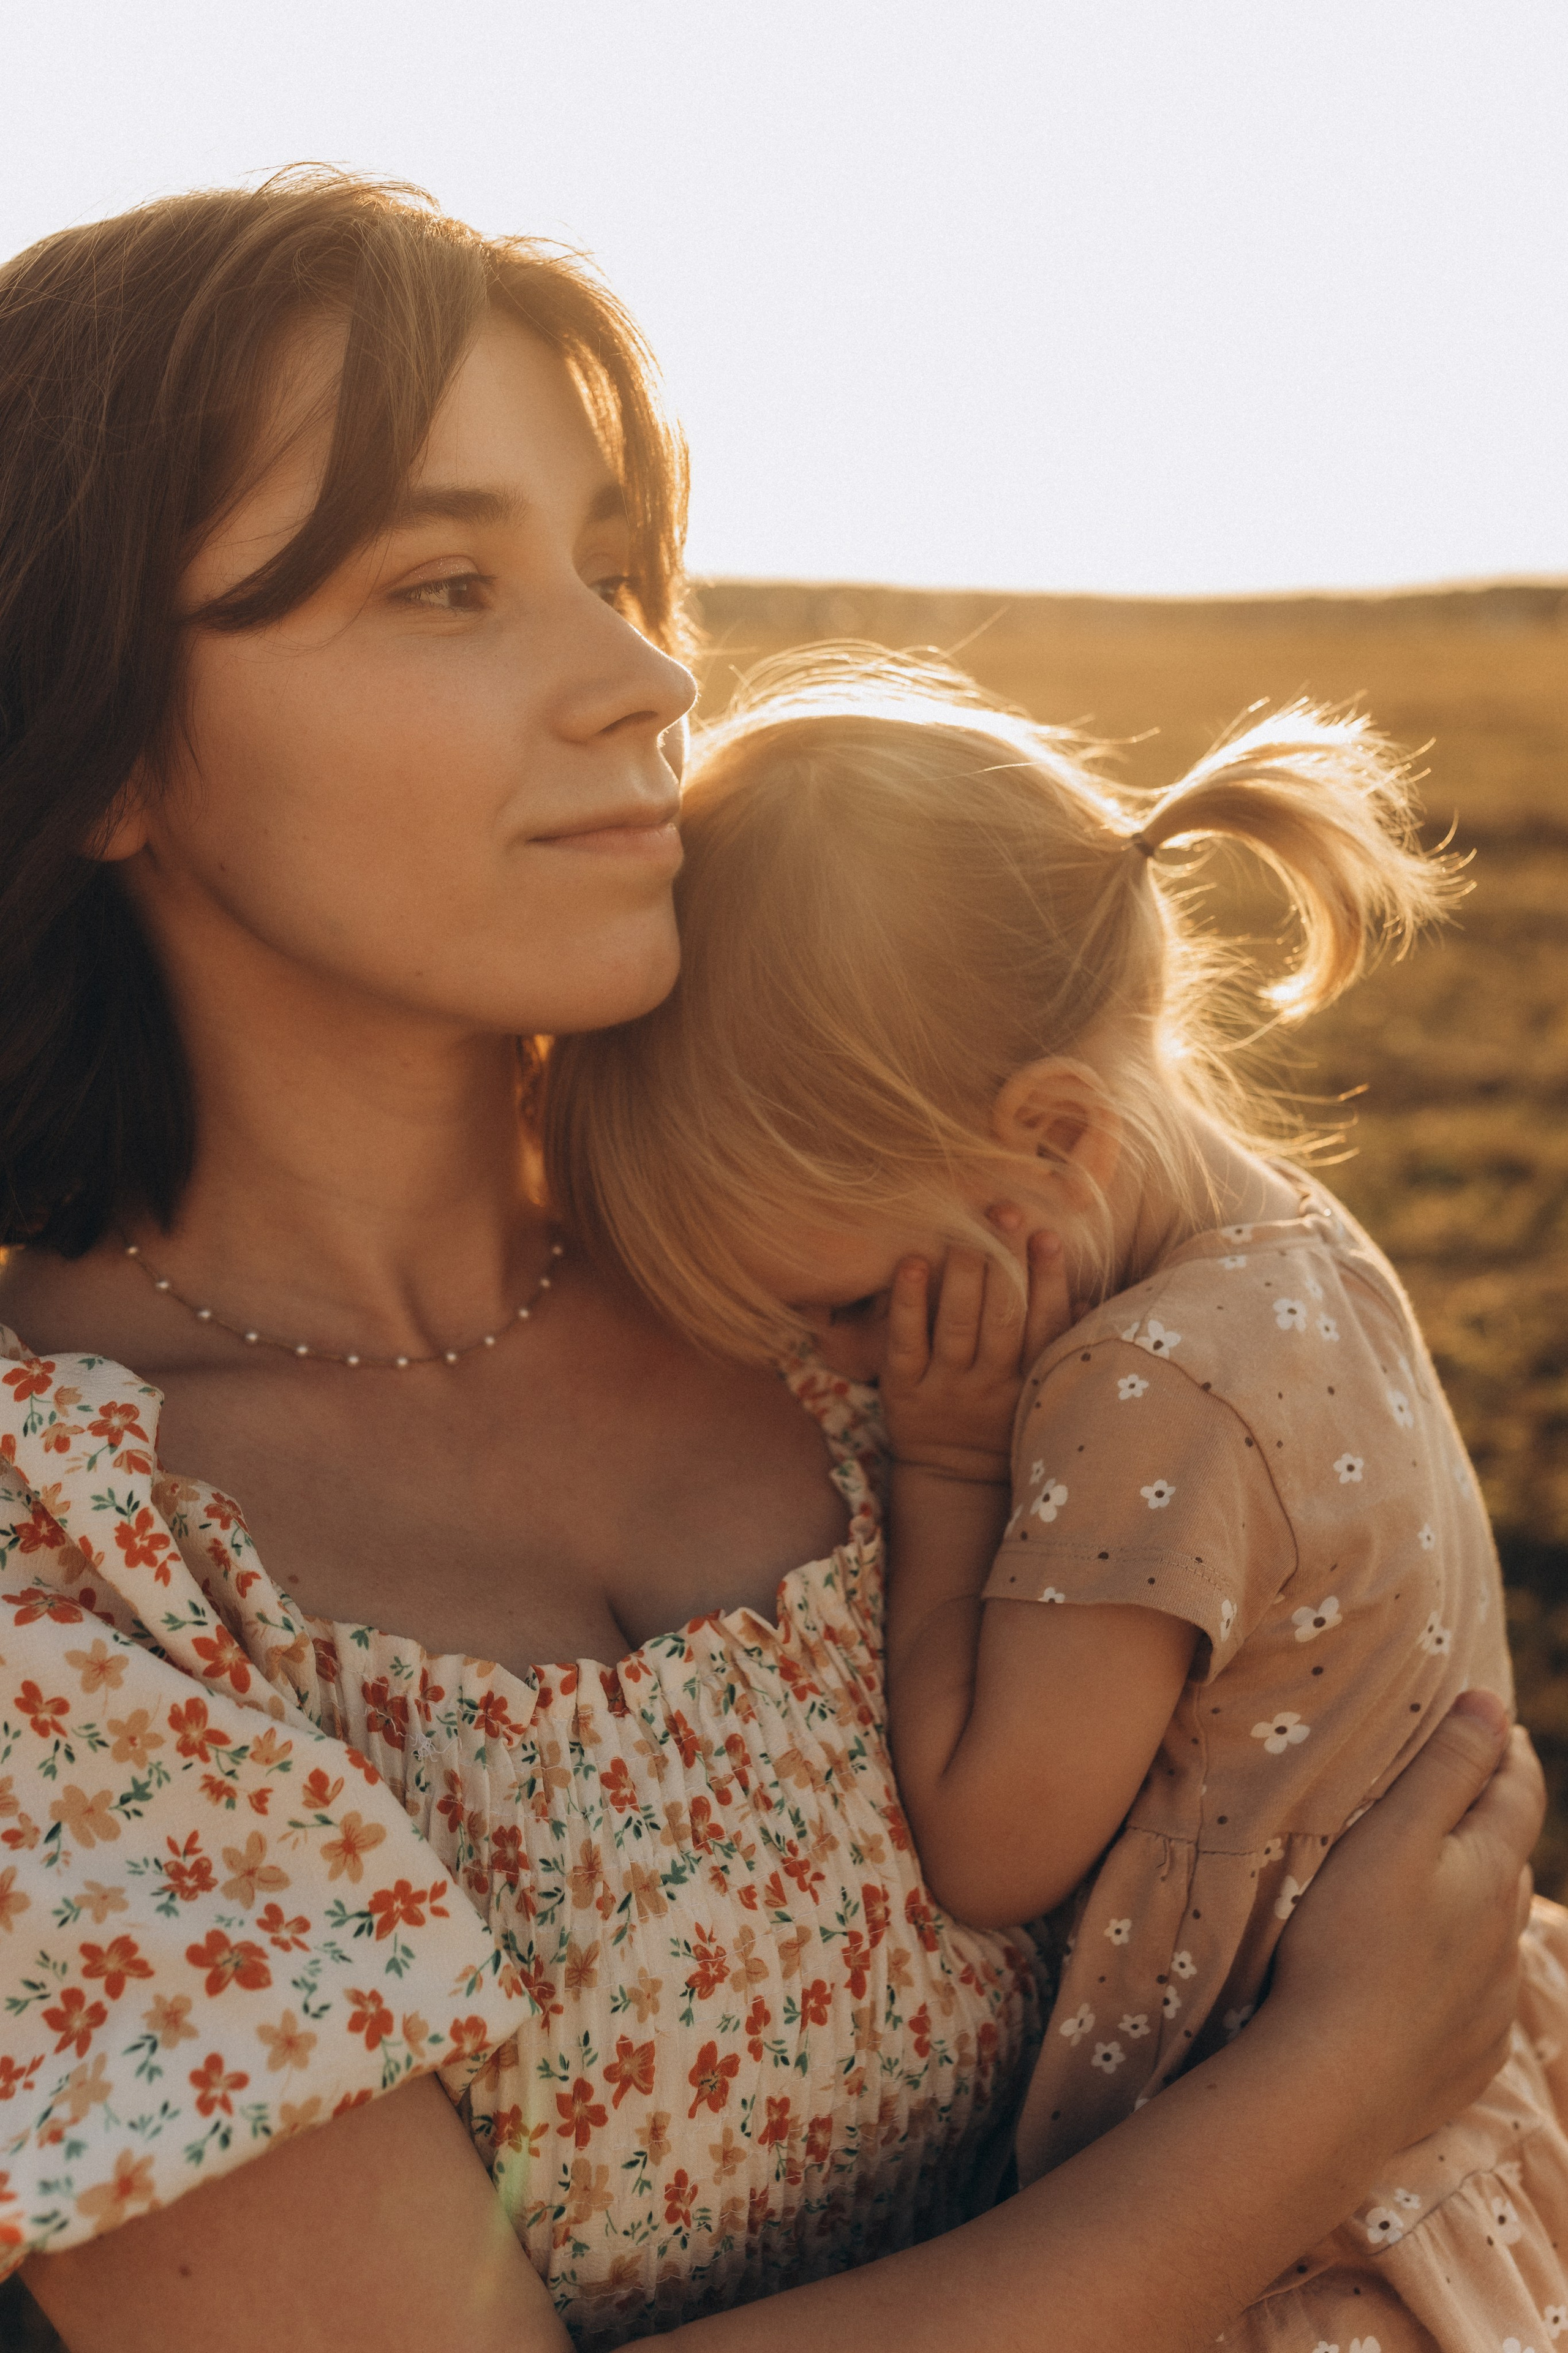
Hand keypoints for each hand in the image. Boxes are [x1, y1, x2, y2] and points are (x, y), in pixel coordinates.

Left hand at [882, 1230, 1072, 1482]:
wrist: (952, 1480)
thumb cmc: (1003, 1421)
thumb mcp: (1040, 1394)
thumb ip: (1061, 1347)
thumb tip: (1087, 1301)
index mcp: (1030, 1384)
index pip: (1045, 1325)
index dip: (1049, 1280)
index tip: (1049, 1235)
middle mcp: (990, 1386)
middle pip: (1002, 1318)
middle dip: (1005, 1263)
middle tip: (1005, 1211)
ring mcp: (945, 1388)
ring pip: (957, 1324)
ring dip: (963, 1272)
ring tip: (965, 1227)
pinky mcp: (903, 1390)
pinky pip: (906, 1341)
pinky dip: (908, 1302)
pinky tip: (911, 1263)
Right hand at [1269, 1691, 1539, 2150]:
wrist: (1336, 2085)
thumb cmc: (1349, 1945)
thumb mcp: (1393, 1836)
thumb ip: (1447, 1768)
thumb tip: (1493, 1703)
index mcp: (1490, 1876)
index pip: (1518, 1794)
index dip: (1507, 1751)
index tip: (1497, 1723)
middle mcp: (1505, 1939)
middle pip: (1510, 1862)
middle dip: (1493, 1823)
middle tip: (1465, 1795)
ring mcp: (1490, 2005)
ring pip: (1495, 1934)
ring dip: (1478, 1902)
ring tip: (1442, 1886)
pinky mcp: (1468, 2057)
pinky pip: (1476, 2001)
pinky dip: (1461, 1974)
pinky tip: (1429, 1981)